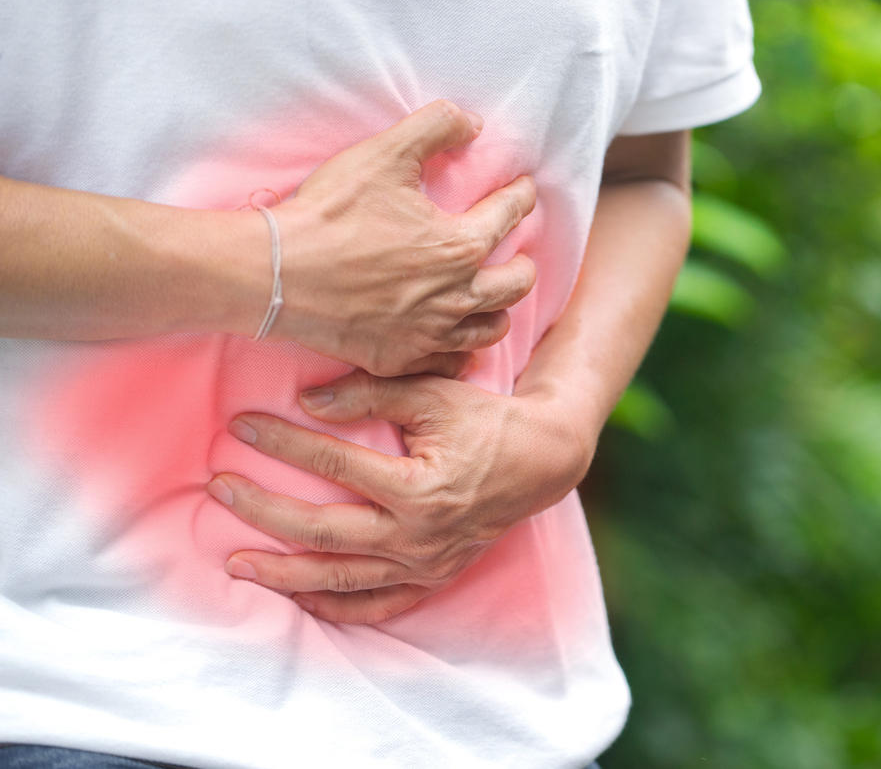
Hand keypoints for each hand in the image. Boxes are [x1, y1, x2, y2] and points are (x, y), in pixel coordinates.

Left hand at [204, 370, 593, 623]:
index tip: (241, 425)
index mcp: (419, 487)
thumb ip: (371, 393)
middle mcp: (418, 535)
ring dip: (283, 573)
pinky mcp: (433, 577)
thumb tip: (309, 402)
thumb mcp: (435, 393)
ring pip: (340, 579)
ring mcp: (425, 563)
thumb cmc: (486, 420)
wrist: (542, 461)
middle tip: (218, 488)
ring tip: (235, 561)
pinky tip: (298, 599)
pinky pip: (377, 606)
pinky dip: (336, 607)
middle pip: (322, 531)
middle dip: (262, 511)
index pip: (334, 465)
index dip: (282, 443)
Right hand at [264, 99, 537, 375]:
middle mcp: (454, 297)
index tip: (523, 191)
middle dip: (522, 264)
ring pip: (488, 330)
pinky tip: (457, 343)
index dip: (521, 198)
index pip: (509, 217)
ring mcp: (427, 334)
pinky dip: (459, 352)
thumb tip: (472, 122)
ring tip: (491, 297)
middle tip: (518, 255)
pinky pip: (447, 363)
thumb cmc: (330, 213)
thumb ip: (435, 128)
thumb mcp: (385, 153)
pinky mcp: (397, 359)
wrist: (275, 272)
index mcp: (460, 247)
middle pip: (515, 285)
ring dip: (497, 311)